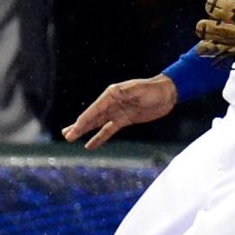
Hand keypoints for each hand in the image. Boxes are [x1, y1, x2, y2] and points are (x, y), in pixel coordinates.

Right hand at [62, 75, 177, 148]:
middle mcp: (110, 103)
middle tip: (66, 136)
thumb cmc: (153, 90)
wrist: (167, 93)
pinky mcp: (124, 120)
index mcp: (111, 95)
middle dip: (79, 127)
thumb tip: (113, 94)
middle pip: (92, 117)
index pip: (94, 110)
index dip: (84, 120)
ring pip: (96, 124)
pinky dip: (99, 137)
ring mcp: (116, 112)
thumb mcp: (139, 90)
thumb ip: (126, 92)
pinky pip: (108, 130)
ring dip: (84, 131)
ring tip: (70, 137)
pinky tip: (90, 144)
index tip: (75, 129)